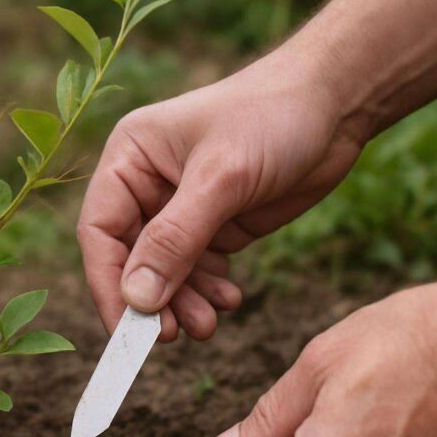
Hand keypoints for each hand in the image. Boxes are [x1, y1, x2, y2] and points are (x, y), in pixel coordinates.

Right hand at [78, 47, 362, 337]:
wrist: (337, 102)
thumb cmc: (271, 117)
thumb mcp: (221, 178)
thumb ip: (175, 240)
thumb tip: (136, 300)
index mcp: (129, 158)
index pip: (100, 230)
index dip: (108, 282)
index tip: (127, 328)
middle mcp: (146, 185)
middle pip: (129, 258)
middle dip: (151, 299)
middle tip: (174, 334)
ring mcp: (180, 208)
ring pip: (164, 273)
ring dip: (182, 303)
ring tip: (209, 324)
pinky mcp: (215, 225)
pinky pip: (197, 272)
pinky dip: (208, 293)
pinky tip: (230, 299)